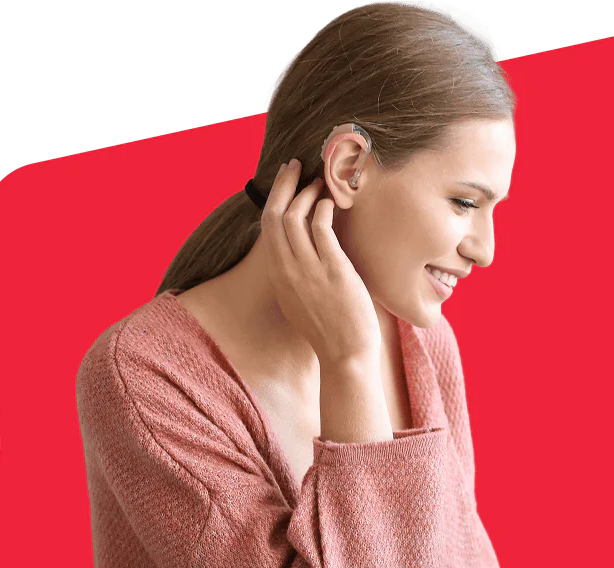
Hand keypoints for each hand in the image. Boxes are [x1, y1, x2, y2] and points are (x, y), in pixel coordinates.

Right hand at [261, 158, 380, 366]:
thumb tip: (306, 248)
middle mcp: (286, 270)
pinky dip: (324, 208)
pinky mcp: (333, 270)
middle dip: (284, 184)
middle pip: (275, 214)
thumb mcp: (301, 299)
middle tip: (296, 164)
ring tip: (321, 181)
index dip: (276, 197)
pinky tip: (333, 203)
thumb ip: (298, 273)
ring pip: (296, 216)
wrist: (345, 356)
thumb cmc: (330, 329)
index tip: (286, 179)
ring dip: (307, 192)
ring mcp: (307, 269)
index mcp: (277, 275)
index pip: (268, 226)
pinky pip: (322, 228)